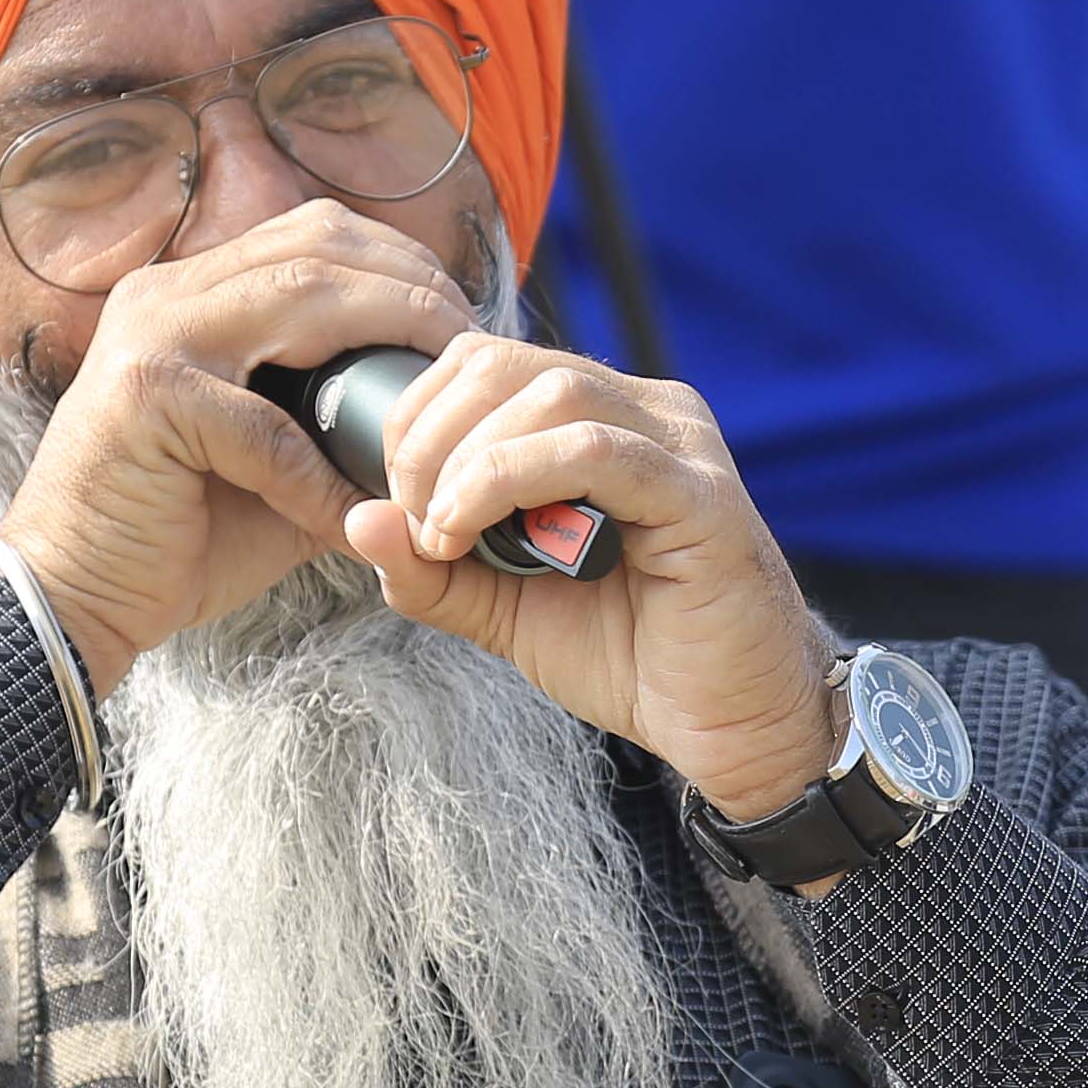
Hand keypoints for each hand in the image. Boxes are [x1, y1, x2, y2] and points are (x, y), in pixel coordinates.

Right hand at [0, 202, 471, 691]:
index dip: (399, 263)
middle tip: (472, 346)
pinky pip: (266, 426)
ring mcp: (149, 335)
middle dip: (412, 286)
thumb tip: (440, 415)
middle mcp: (165, 293)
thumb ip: (339, 424)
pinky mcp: (146, 396)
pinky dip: (318, 474)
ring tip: (437, 401)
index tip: (460, 320)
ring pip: (302, 296)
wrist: (75, 599)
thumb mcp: (277, 467)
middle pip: (318, 243)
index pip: (313, 235)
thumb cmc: (176, 538)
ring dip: (387, 339)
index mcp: (190, 293)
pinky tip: (348, 515)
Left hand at [335, 327, 838, 823]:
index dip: (418, 418)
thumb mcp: (505, 610)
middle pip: (506, 363)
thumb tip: (356, 519)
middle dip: (430, 436)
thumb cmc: (632, 657)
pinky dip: (510, 482)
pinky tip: (474, 533)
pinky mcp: (699, 496)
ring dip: (467, 460)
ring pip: (550, 392)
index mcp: (604, 417)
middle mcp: (647, 411)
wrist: (731, 725)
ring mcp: (680, 445)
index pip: (486, 363)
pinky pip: (595, 452)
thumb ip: (433, 568)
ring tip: (443, 533)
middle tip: (412, 519)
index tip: (394, 502)